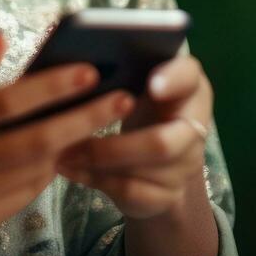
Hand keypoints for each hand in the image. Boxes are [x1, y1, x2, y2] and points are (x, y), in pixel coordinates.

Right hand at [0, 31, 136, 248]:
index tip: (89, 70)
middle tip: (122, 99)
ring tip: (102, 119)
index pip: (6, 103)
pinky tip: (65, 149)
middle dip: (84, 119)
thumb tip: (4, 39)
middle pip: (33, 142)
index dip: (51, 87)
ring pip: (35, 171)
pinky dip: (48, 171)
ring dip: (73, 145)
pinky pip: (24, 196)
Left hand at [52, 53, 213, 220]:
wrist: (162, 156)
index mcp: (190, 86)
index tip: (151, 83)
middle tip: (73, 137)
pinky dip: (96, 180)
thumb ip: (123, 68)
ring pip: (142, 172)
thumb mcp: (139, 81)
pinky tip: (71, 169)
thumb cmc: (141, 103)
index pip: (189, 77)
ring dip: (96, 164)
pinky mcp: (170, 195)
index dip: (172, 80)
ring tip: (59, 154)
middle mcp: (196, 127)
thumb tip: (74, 60)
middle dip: (113, 146)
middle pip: (162, 143)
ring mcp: (185, 166)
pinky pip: (131, 192)